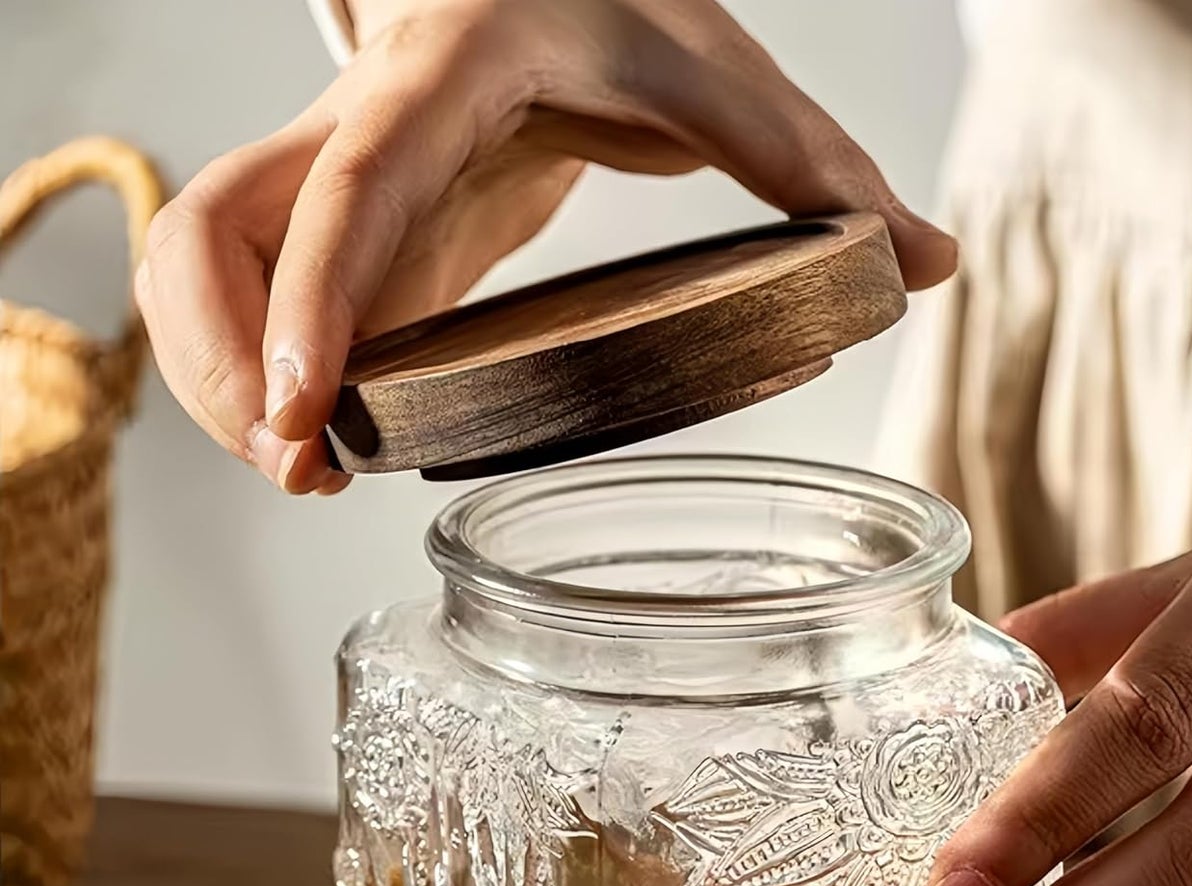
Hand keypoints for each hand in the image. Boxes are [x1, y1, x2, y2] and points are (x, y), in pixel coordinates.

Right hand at [136, 0, 955, 493]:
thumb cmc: (611, 9)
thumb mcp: (717, 68)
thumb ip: (817, 164)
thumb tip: (929, 259)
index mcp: (448, 80)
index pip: (353, 186)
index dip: (318, 298)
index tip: (312, 411)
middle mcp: (360, 129)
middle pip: (212, 238)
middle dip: (225, 365)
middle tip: (302, 467)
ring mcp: (334, 186)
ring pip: (201, 273)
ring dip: (223, 384)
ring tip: (309, 472)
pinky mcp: (340, 238)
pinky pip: (252, 306)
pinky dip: (262, 381)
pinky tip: (325, 445)